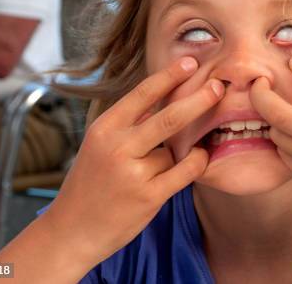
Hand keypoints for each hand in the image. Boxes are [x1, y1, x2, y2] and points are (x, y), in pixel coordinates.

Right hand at [39, 57, 223, 266]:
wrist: (71, 229)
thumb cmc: (91, 181)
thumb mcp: (100, 143)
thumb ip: (129, 122)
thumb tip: (164, 92)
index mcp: (105, 128)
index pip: (143, 93)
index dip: (170, 76)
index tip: (191, 62)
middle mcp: (117, 147)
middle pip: (169, 117)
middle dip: (200, 99)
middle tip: (220, 86)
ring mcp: (133, 173)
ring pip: (176, 149)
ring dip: (186, 148)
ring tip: (188, 148)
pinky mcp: (148, 197)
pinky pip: (185, 171)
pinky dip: (197, 161)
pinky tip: (200, 157)